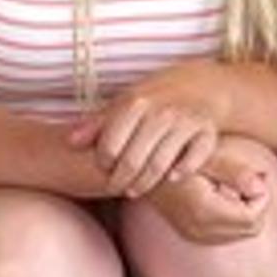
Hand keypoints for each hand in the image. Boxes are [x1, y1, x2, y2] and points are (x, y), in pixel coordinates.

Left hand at [70, 76, 221, 199]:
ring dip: (145, 182)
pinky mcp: (206, 132)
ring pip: (160, 164)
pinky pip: (194, 159)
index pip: (110, 144)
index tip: (102, 168)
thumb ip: (97, 122)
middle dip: (121, 179)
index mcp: (136, 103)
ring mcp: (185, 123)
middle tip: (116, 188)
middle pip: (133, 159)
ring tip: (134, 190)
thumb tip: (70, 142)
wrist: (201, 85)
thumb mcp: (124, 103)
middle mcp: (160, 113)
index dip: (102, 161)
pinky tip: (171, 179)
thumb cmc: (154, 98)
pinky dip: (183, 171)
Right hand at [141, 142, 274, 245]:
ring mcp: (197, 236)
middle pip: (252, 229)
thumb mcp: (207, 159)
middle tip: (247, 180)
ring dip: (246, 210)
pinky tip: (223, 196)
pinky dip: (235, 217)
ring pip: (243, 233)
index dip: (260, 195)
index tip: (253, 175)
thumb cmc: (174, 158)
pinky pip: (229, 233)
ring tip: (232, 185)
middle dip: (257, 204)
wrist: (140, 174)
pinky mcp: (194, 236)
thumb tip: (262, 183)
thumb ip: (235, 171)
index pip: (253, 217)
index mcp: (206, 212)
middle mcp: (202, 230)